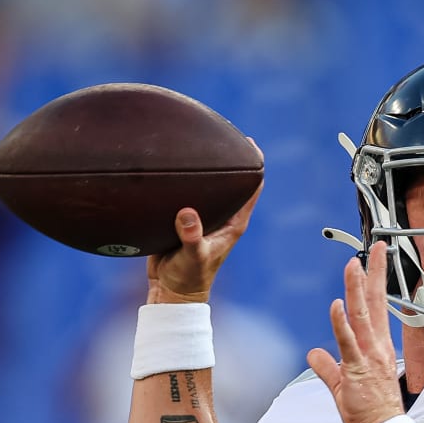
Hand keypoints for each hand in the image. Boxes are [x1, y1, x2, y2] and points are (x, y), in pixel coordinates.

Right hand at [146, 137, 263, 304]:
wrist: (171, 291)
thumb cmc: (189, 278)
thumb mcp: (193, 257)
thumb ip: (192, 236)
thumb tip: (188, 214)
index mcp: (234, 223)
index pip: (252, 188)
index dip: (255, 164)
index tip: (250, 143)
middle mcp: (222, 216)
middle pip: (230, 181)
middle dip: (228, 159)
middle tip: (218, 132)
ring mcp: (203, 217)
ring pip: (207, 186)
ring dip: (203, 169)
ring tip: (192, 142)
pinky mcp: (183, 220)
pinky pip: (185, 194)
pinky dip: (181, 181)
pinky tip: (168, 165)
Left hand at [307, 242, 405, 422]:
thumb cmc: (370, 411)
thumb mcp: (343, 385)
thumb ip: (328, 367)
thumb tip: (314, 353)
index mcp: (377, 347)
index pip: (377, 306)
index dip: (376, 281)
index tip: (375, 258)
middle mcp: (376, 346)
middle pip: (375, 302)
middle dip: (374, 273)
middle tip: (374, 247)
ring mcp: (369, 356)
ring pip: (362, 315)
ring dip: (356, 288)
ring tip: (352, 264)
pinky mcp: (358, 369)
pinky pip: (348, 341)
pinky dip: (341, 322)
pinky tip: (337, 304)